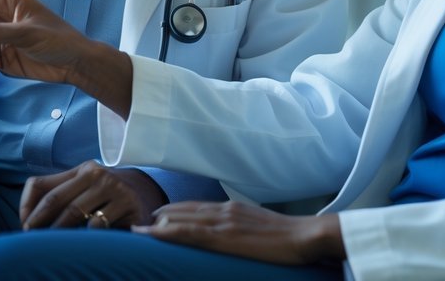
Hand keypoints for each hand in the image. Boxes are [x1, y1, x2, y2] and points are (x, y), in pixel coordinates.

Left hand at [18, 162, 167, 230]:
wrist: (148, 196)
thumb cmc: (107, 196)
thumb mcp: (85, 187)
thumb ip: (57, 192)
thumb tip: (24, 217)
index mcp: (83, 169)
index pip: (42, 185)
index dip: (27, 207)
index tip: (24, 227)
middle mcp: (98, 175)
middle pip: (56, 201)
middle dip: (39, 223)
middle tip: (31, 241)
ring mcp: (115, 190)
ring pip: (75, 215)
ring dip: (59, 234)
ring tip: (52, 247)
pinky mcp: (129, 207)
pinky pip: (98, 227)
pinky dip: (85, 238)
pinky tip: (82, 244)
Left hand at [134, 202, 344, 265]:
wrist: (305, 235)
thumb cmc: (289, 236)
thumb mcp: (262, 226)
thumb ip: (245, 228)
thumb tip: (237, 236)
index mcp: (234, 209)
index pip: (198, 207)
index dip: (177, 211)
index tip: (161, 214)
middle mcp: (224, 210)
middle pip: (185, 210)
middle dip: (162, 216)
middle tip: (141, 222)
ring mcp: (223, 222)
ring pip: (182, 219)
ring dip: (158, 224)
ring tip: (139, 228)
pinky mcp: (224, 236)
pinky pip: (189, 233)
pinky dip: (168, 232)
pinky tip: (153, 233)